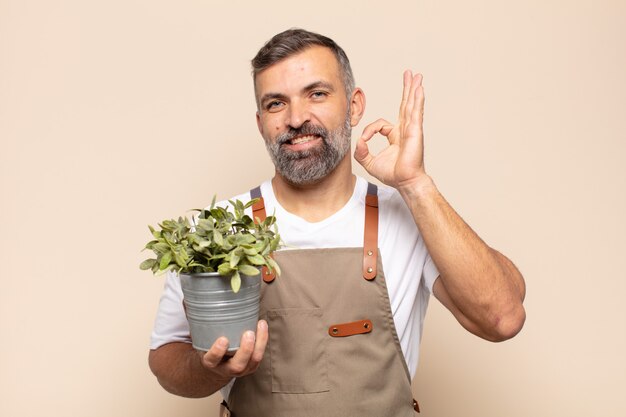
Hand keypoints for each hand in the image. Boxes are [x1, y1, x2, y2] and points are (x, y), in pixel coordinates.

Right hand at [198, 319, 267, 378]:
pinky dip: (263, 341)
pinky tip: (262, 325)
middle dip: (245, 350)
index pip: (212, 360)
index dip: (217, 352)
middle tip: (248, 333)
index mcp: (209, 362)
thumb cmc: (206, 345)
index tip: (222, 340)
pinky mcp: (251, 364)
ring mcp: (241, 368)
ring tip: (260, 325)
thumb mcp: (197, 335)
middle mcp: (226, 369)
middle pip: (237, 365)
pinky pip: (259, 355)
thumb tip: (186, 296)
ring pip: (253, 361)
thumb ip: (193, 317)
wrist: (215, 365)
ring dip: (259, 343)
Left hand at [354, 71, 426, 190]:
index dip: (369, 130)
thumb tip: (358, 141)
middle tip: (409, 75)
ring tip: (417, 76)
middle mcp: (405, 130)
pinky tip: (419, 89)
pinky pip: (416, 112)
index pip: (380, 124)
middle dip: (406, 89)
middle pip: (405, 105)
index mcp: (395, 136)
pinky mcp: (415, 131)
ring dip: (414, 89)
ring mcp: (411, 129)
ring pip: (412, 105)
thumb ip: (361, 152)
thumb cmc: (392, 174)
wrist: (404, 181)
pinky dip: (418, 100)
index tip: (364, 139)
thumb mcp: (370, 162)